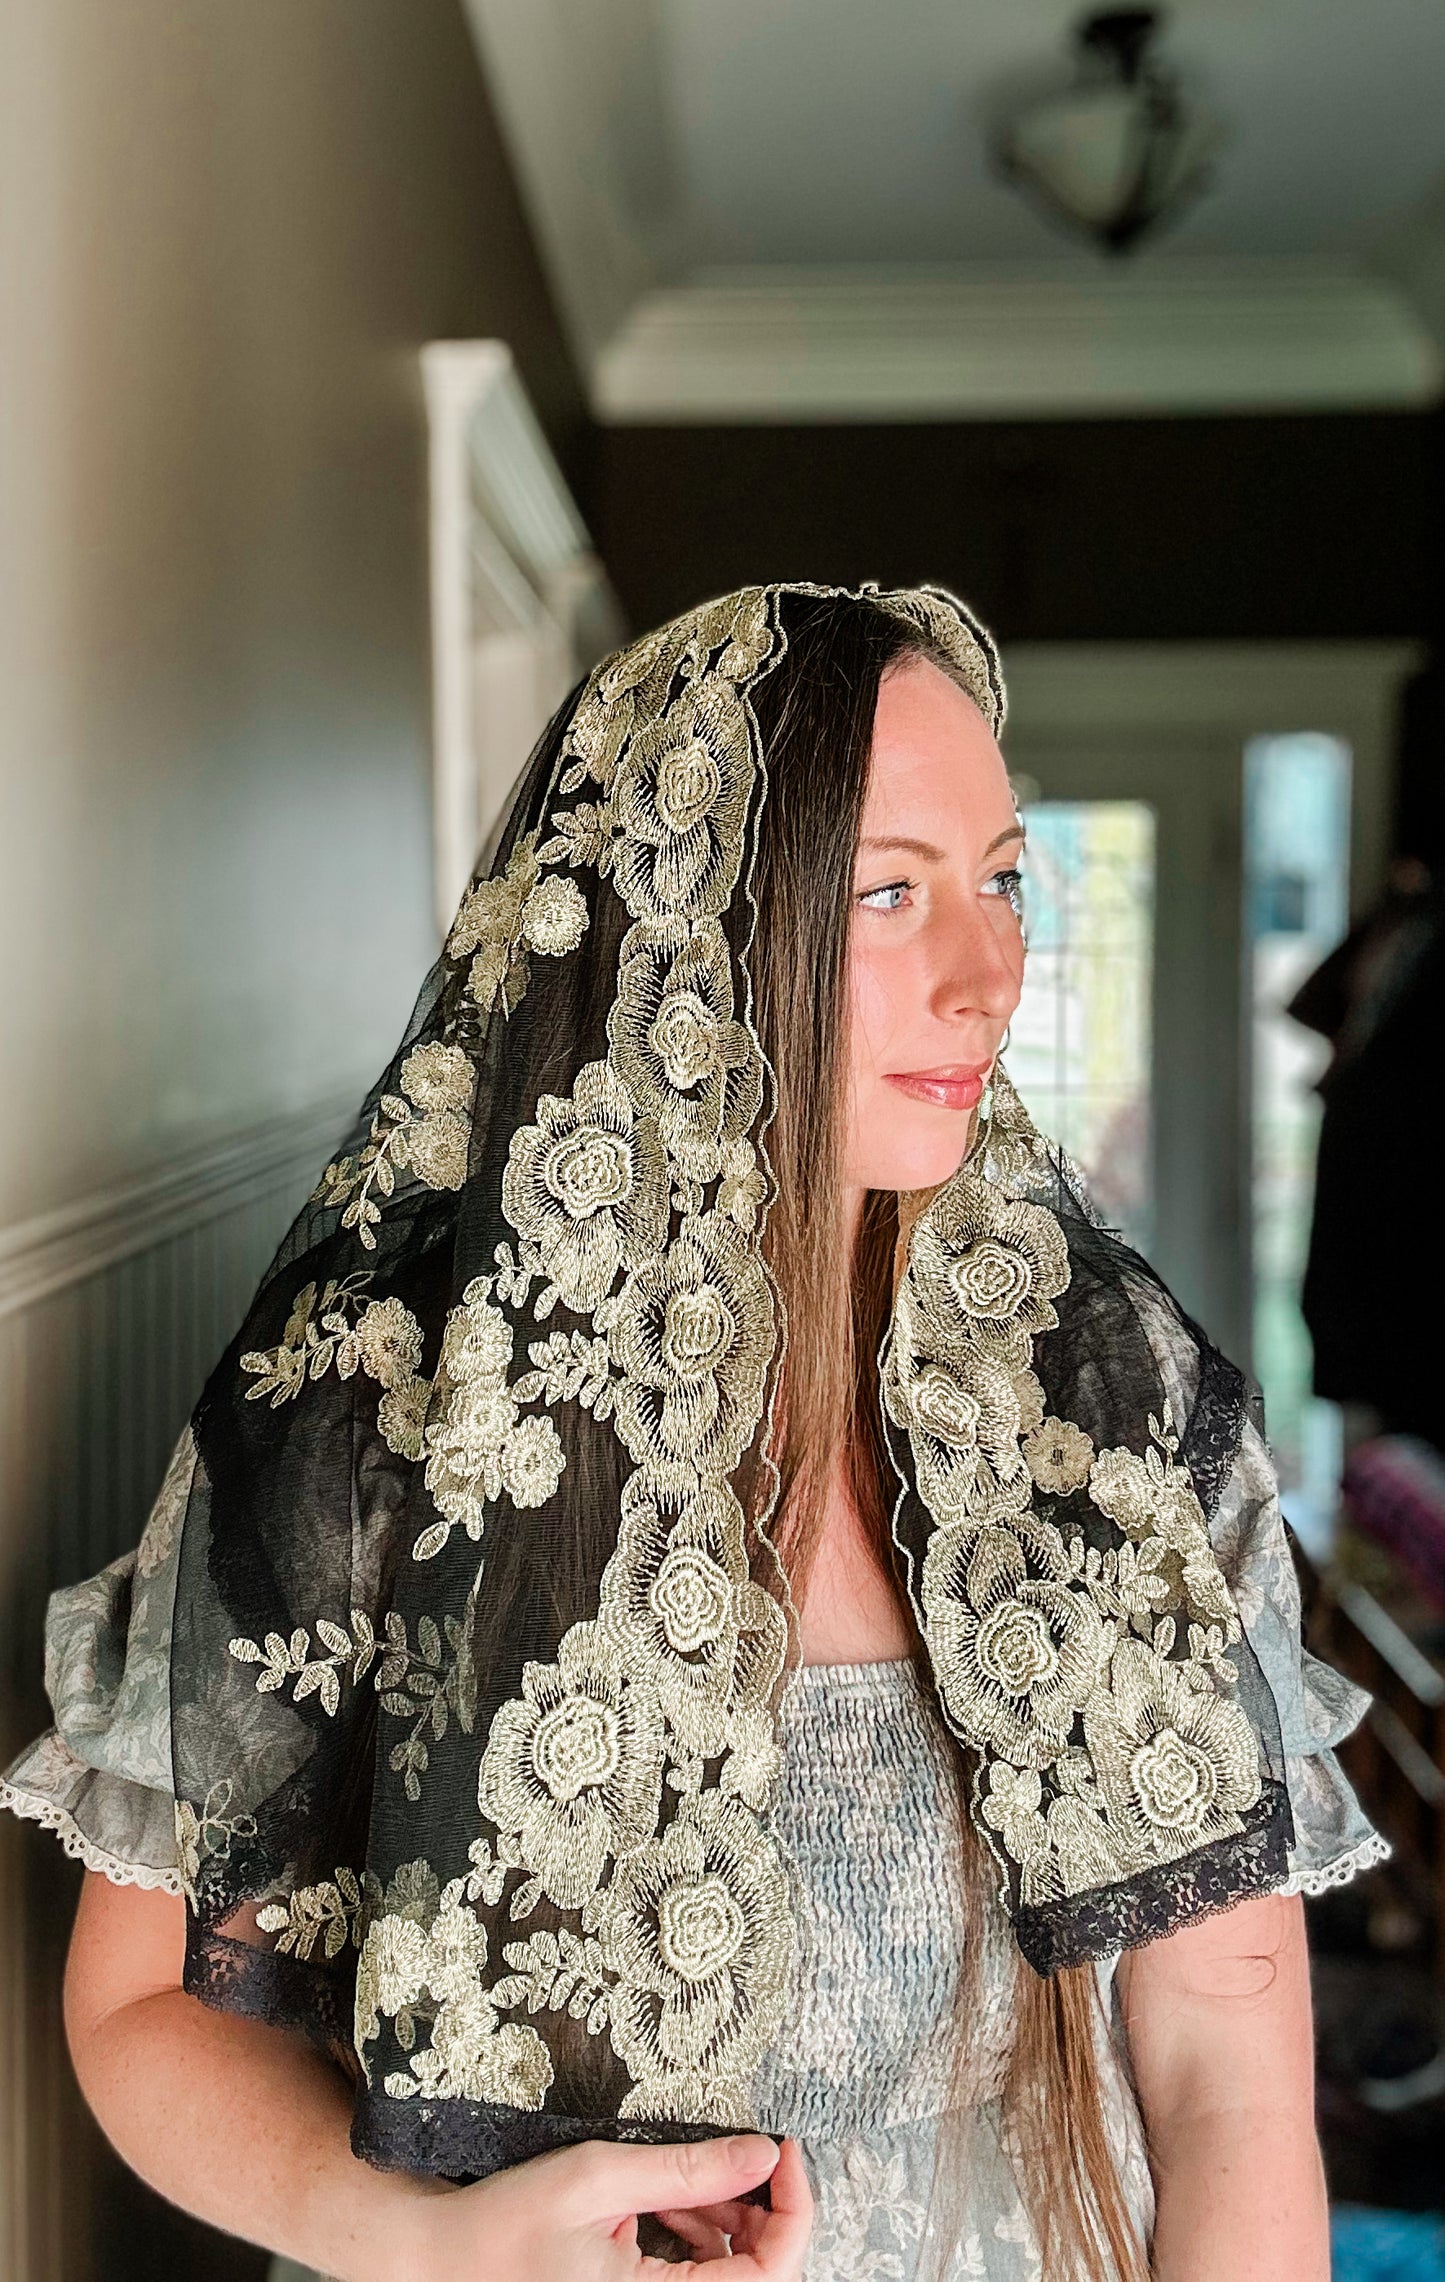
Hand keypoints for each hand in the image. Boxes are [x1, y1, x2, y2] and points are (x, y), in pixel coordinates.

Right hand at [391, 2131, 812, 2279]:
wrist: (441, 2264)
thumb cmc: (503, 2227)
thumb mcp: (597, 2180)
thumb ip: (686, 2170)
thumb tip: (762, 2152)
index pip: (773, 2275)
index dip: (795, 2209)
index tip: (785, 2150)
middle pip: (758, 2276)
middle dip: (758, 2211)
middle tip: (732, 2155)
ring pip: (731, 2280)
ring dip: (726, 2224)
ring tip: (683, 2180)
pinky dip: (696, 2240)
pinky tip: (665, 2204)